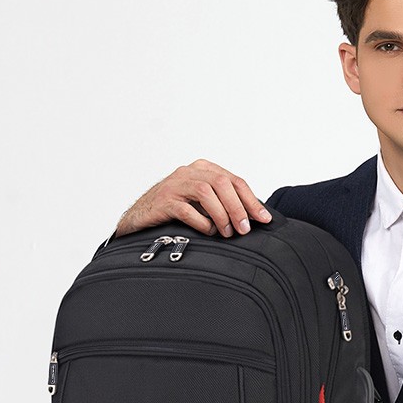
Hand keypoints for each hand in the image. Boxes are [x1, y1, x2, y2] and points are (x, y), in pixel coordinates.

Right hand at [114, 158, 272, 238]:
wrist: (139, 219)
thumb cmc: (173, 212)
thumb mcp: (201, 204)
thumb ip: (222, 203)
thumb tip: (252, 218)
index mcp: (202, 169)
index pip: (234, 180)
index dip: (251, 200)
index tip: (264, 219)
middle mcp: (189, 172)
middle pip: (222, 183)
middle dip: (238, 208)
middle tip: (244, 229)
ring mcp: (175, 185)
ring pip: (206, 192)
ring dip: (221, 214)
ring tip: (227, 233)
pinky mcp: (163, 200)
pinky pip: (186, 209)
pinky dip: (201, 222)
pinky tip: (207, 232)